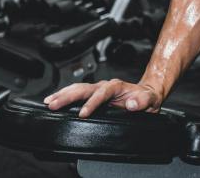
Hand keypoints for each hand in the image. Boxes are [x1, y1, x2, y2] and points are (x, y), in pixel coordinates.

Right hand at [43, 79, 161, 117]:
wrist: (147, 94)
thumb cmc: (147, 98)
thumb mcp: (150, 100)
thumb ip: (142, 101)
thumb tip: (131, 104)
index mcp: (117, 86)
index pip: (102, 93)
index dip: (92, 102)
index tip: (83, 113)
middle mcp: (105, 86)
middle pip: (84, 88)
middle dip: (68, 96)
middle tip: (54, 104)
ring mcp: (98, 89)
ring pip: (78, 88)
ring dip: (63, 94)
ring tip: (49, 102)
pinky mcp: (93, 95)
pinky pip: (77, 93)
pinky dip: (65, 95)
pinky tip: (54, 100)